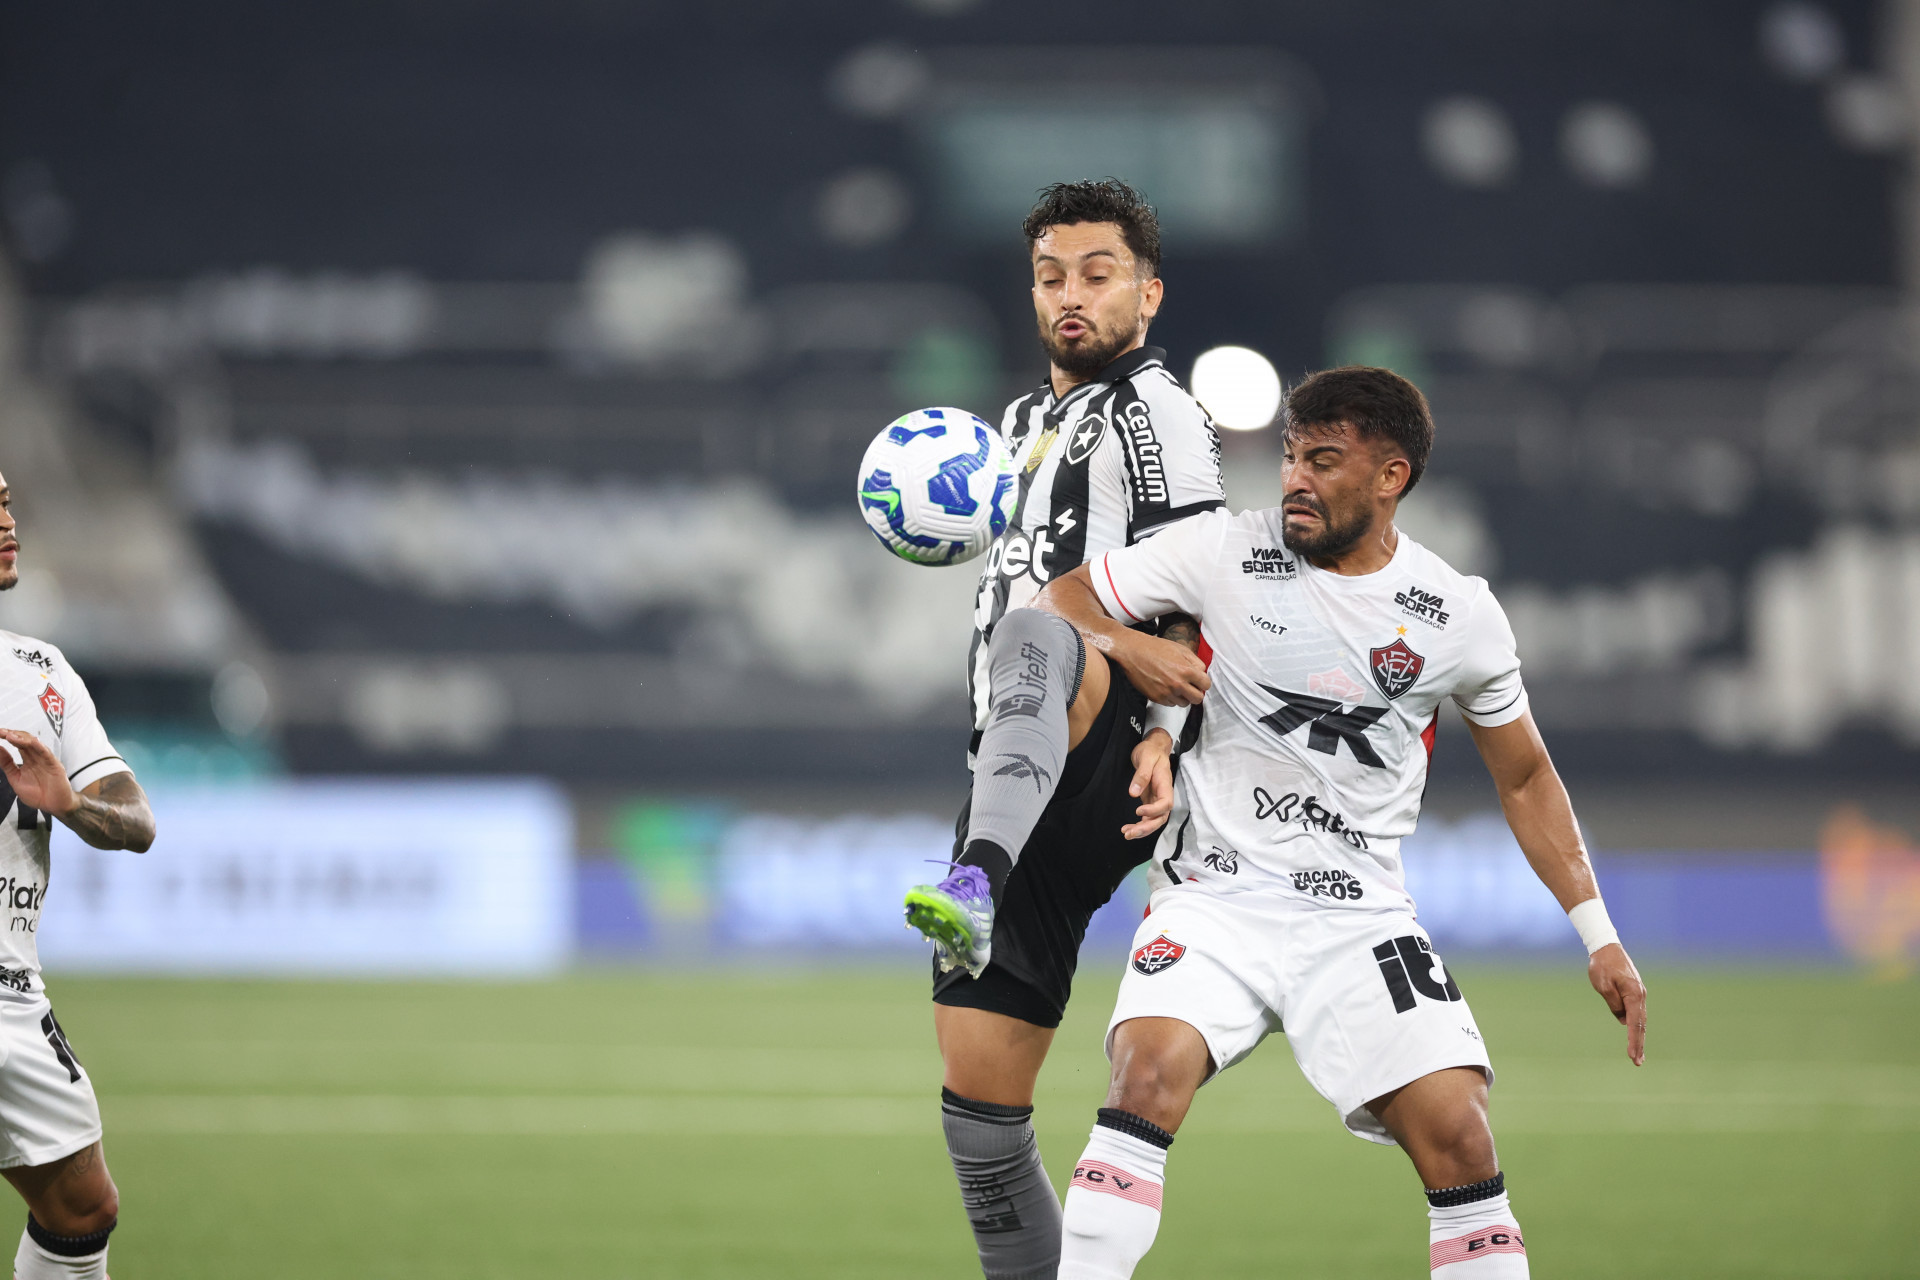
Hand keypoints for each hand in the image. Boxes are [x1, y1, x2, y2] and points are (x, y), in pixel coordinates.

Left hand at [0, 729, 75, 816]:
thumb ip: (7, 765)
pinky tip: (32, 742)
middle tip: (1, 732)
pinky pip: (46, 754)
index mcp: (28, 760)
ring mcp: (46, 760)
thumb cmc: (39, 794)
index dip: (7, 737)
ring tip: (10, 736)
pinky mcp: (55, 765)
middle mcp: (37, 757)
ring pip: (34, 744)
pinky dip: (39, 747)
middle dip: (12, 734)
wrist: (54, 806)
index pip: (17, 744)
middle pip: (25, 740)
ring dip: (22, 739)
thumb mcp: (16, 779)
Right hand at [1114, 633, 1211, 707]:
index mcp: (1186, 670)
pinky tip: (1166, 687)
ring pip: (1184, 703)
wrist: (1133, 652)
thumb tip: (1201, 673)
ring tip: (1176, 685)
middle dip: (1196, 692)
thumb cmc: (1154, 648)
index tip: (1199, 680)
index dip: (1203, 682)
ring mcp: (1167, 693)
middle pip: (1198, 698)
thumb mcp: (1180, 649)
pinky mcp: (1157, 698)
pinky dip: (1171, 698)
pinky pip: (1171, 704)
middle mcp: (1177, 684)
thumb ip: (1195, 662)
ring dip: (1183, 696)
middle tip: (1190, 686)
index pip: (1206, 685)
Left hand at [1121, 729, 1175, 839]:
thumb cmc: (1150, 751)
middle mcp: (1163, 795)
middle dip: (1146, 828)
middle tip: (1130, 833)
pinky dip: (1139, 825)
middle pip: (1160, 817)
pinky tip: (1128, 829)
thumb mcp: (1145, 759)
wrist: (1152, 748)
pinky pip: (1147, 817)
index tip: (1137, 811)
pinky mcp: (1150, 801)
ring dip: (1142, 830)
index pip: (1165, 804)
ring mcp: (1157, 799)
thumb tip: (1133, 793)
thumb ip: (1141, 775)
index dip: (1153, 811)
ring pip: (1154, 821)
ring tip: (1126, 834)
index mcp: (1165, 785)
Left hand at [1588, 942, 1646, 1065]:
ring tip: (1637, 1055)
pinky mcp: (1634, 992)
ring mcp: (1638, 994)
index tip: (1631, 1056)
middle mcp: (1640, 995)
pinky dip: (1636, 1026)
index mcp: (1633, 994)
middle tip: (1637, 1062)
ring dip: (1638, 1037)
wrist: (1606, 947)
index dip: (1633, 1040)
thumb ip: (1613, 1004)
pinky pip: (1636, 1013)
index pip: (1634, 1023)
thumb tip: (1622, 1019)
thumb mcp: (1603, 986)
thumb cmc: (1602, 965)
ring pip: (1640, 1020)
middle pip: (1640, 1024)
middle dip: (1638, 1044)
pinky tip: (1635, 1036)